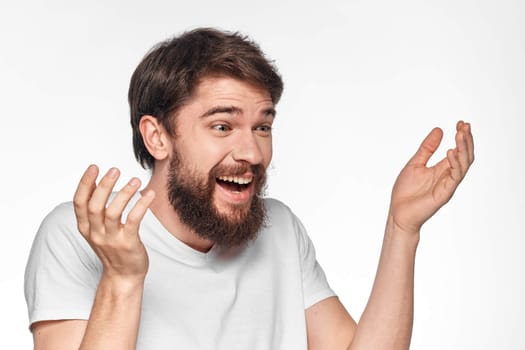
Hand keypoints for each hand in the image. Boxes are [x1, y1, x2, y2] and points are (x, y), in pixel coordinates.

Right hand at [73, 165, 154, 280]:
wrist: (124, 276)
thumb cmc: (113, 249)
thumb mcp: (98, 231)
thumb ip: (96, 211)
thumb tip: (97, 182)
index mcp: (86, 228)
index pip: (79, 203)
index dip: (85, 183)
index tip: (94, 167)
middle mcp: (96, 234)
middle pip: (95, 206)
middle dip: (104, 185)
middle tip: (115, 170)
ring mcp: (112, 239)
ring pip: (113, 212)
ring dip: (124, 193)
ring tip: (136, 180)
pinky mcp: (128, 243)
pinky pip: (133, 220)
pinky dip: (141, 205)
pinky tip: (149, 195)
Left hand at [389, 121, 473, 233]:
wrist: (398, 213)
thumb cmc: (405, 191)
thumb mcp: (415, 163)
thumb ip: (427, 148)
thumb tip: (439, 129)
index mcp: (442, 169)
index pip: (458, 150)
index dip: (461, 137)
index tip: (461, 122)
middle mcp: (448, 176)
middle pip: (465, 156)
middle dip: (466, 140)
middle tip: (465, 125)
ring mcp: (448, 185)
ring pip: (464, 165)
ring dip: (463, 148)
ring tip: (460, 134)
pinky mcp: (444, 194)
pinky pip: (455, 177)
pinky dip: (454, 163)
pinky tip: (450, 152)